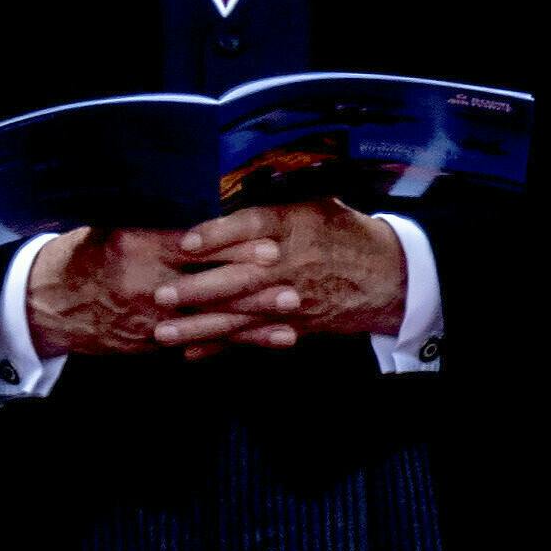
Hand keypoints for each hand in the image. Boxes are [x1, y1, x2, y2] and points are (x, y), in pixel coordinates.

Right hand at [27, 223, 287, 360]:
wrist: (52, 304)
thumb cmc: (88, 255)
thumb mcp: (113, 227)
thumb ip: (154, 220)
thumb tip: (198, 200)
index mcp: (134, 248)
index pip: (191, 247)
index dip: (231, 246)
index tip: (266, 240)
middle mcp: (143, 285)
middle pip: (207, 286)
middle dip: (252, 286)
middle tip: (291, 279)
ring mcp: (149, 317)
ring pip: (210, 318)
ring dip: (254, 316)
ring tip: (292, 309)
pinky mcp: (153, 341)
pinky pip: (203, 340)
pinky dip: (240, 340)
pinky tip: (273, 337)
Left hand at [167, 199, 406, 359]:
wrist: (390, 276)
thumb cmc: (343, 232)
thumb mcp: (314, 205)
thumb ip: (271, 206)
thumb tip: (223, 197)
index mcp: (293, 226)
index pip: (251, 228)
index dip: (217, 235)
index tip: (185, 242)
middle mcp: (289, 264)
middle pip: (239, 277)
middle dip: (197, 289)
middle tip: (159, 295)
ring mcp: (291, 299)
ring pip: (240, 315)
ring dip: (200, 326)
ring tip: (163, 333)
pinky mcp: (294, 324)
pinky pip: (254, 337)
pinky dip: (223, 347)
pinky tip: (192, 353)